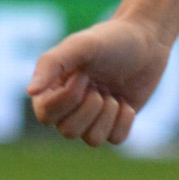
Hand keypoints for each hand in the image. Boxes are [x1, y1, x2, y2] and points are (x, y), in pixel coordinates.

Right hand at [28, 11, 173, 146]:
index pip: (46, 116)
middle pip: (68, 132)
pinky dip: (124, 120)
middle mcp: (68, 107)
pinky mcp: (115, 124)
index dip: (68, 99)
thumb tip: (30, 92)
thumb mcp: (80, 45)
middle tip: (101, 86)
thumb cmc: (111, 39)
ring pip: (92, 140)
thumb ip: (51, 63)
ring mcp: (92, 118)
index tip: (84, 76)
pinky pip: (115, 139)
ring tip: (113, 93)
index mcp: (51, 89)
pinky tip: (125, 101)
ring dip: (108, 114)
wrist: (147, 41)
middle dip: (90, 108)